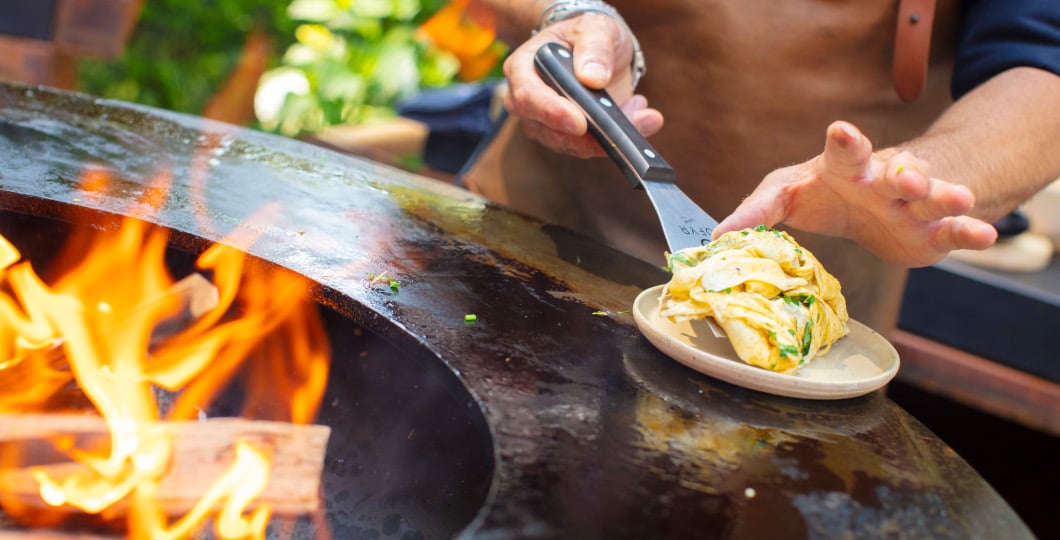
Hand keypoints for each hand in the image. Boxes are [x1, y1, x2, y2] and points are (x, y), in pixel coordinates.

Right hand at [501, 14, 662, 157]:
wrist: (597, 50)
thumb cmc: (587, 36)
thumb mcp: (594, 28)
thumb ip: (594, 47)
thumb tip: (593, 78)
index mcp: (523, 68)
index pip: (527, 96)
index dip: (551, 112)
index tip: (580, 123)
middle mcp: (528, 101)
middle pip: (547, 130)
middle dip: (586, 136)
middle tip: (622, 130)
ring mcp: (545, 123)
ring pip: (570, 144)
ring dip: (608, 138)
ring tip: (644, 117)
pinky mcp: (567, 138)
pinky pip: (588, 148)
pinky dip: (616, 140)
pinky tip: (641, 120)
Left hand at [714, 121, 998, 266]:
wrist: (876, 209)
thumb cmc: (827, 194)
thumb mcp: (787, 196)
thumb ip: (756, 212)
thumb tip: (716, 238)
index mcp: (844, 168)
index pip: (842, 151)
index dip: (843, 141)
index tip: (840, 130)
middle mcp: (882, 180)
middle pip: (893, 170)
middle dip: (898, 170)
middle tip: (901, 175)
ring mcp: (911, 204)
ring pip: (931, 196)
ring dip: (942, 195)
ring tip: (956, 198)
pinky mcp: (931, 232)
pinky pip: (953, 230)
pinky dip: (969, 232)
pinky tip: (984, 234)